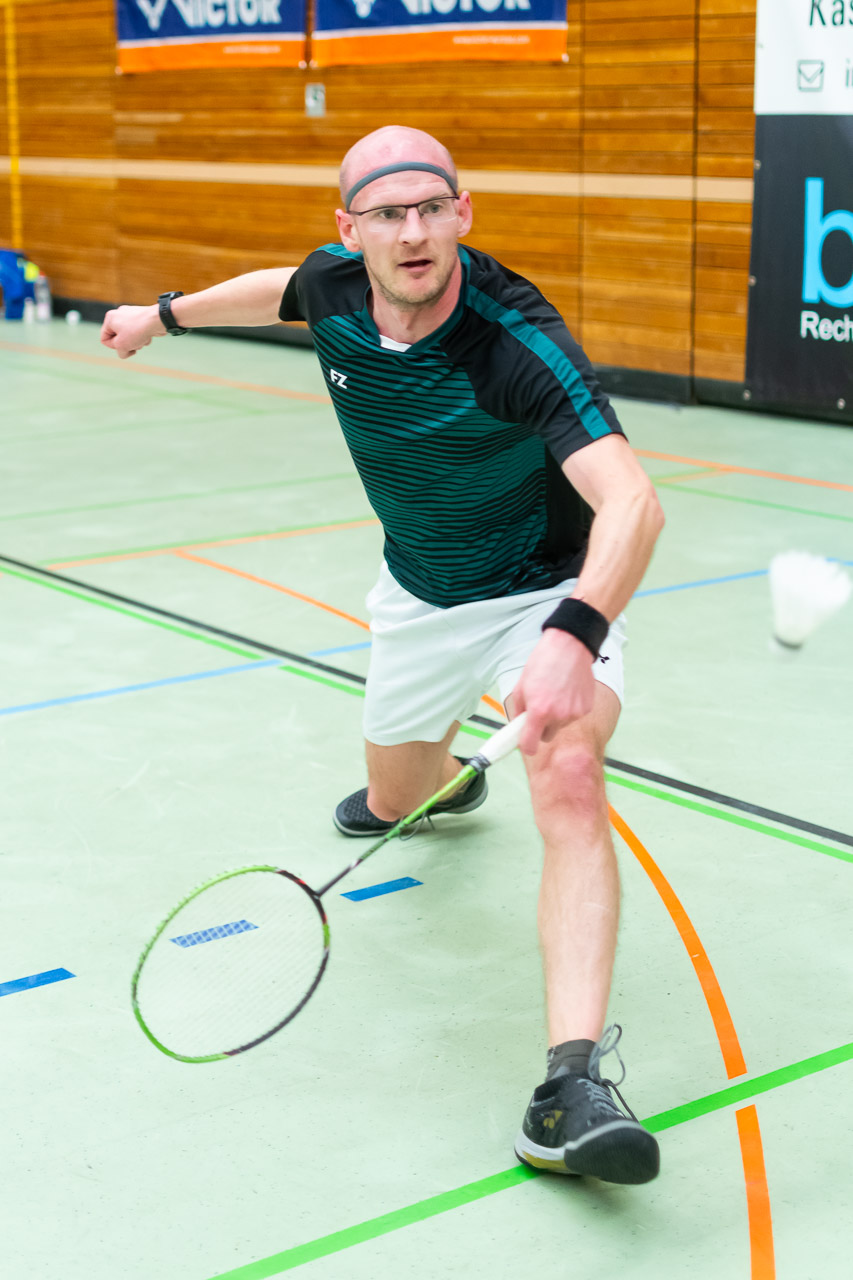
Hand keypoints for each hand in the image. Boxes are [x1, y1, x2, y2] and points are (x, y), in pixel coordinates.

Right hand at [100, 304, 163, 358]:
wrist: (157, 320)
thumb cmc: (137, 330)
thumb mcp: (122, 346)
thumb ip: (119, 352)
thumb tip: (126, 351)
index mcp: (110, 318)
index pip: (104, 339)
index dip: (113, 347)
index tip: (123, 346)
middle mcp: (119, 315)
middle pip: (118, 339)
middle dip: (127, 345)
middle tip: (134, 344)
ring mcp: (131, 316)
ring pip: (129, 337)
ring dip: (136, 343)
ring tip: (142, 339)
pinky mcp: (142, 319)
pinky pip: (138, 334)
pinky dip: (143, 337)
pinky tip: (148, 336)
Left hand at [511, 628, 595, 754]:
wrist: (569, 646)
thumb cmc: (542, 663)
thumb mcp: (521, 686)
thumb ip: (519, 710)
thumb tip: (518, 726)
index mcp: (539, 711)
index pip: (530, 745)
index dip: (526, 745)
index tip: (525, 743)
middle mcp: (558, 716)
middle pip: (547, 737)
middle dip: (541, 728)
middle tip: (539, 710)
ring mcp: (574, 713)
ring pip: (560, 725)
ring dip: (556, 716)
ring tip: (555, 693)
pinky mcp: (586, 708)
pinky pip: (573, 716)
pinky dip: (569, 709)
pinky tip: (567, 691)